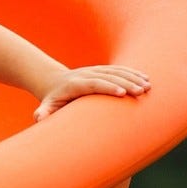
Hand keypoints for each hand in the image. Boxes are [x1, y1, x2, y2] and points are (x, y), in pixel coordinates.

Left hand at [33, 65, 149, 121]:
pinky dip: (132, 73)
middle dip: (126, 83)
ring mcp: (95, 70)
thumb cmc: (52, 99)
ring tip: (148, 87)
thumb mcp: (45, 105)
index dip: (107, 87)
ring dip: (133, 77)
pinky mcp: (101, 70)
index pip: (93, 83)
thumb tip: (38, 118)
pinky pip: (119, 69)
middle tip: (141, 92)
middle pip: (109, 76)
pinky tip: (146, 78)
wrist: (53, 81)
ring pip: (116, 71)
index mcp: (75, 84)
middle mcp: (87, 74)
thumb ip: (43, 111)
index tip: (121, 93)